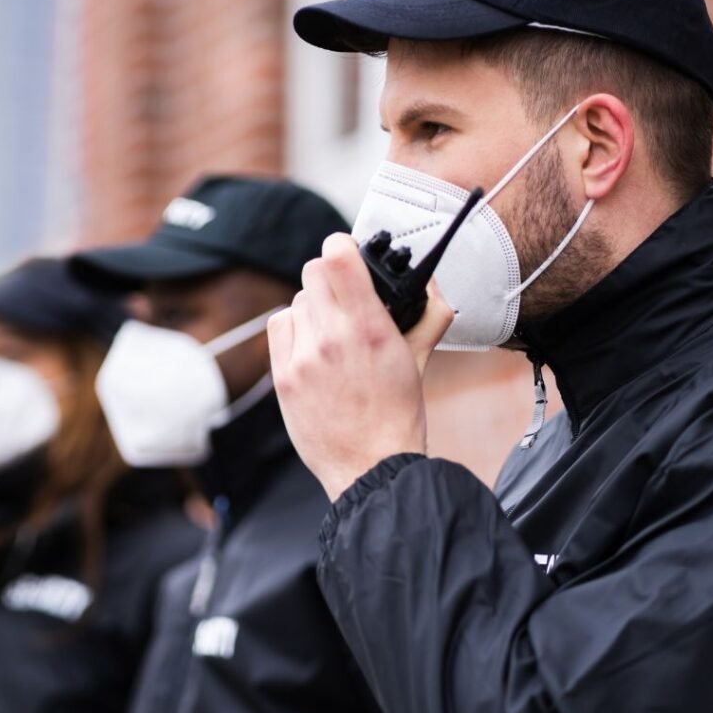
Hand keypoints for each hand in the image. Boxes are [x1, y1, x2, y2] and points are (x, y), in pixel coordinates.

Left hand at [268, 233, 452, 501]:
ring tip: (332, 329)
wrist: (370, 467)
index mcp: (370, 329)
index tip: (349, 253)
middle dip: (333, 277)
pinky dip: (296, 326)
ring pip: (299, 298)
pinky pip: (280, 323)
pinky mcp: (283, 376)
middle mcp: (332, 338)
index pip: (338, 256)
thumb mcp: (421, 359)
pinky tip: (312, 344)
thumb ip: (428, 315)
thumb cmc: (398, 417)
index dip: (343, 246)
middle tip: (346, 296)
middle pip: (314, 271)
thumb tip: (432, 286)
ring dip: (315, 305)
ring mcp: (303, 357)